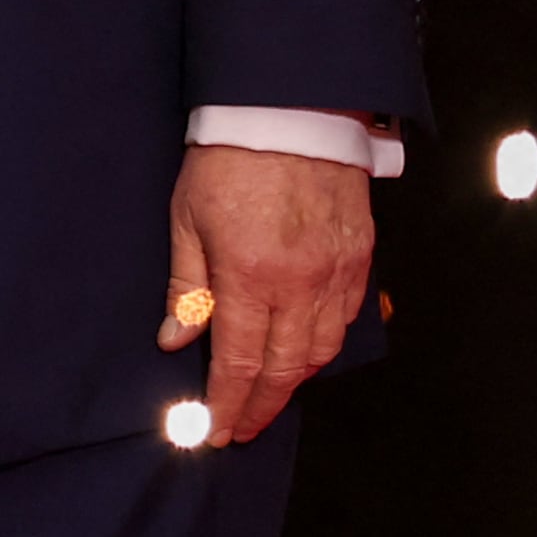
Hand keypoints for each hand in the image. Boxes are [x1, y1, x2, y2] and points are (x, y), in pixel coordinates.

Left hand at [159, 141, 372, 446]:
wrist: (288, 106)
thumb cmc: (228, 158)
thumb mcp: (187, 217)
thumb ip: (186, 285)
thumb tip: (175, 340)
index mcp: (250, 276)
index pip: (240, 363)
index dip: (229, 404)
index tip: (217, 430)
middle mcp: (300, 284)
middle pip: (286, 368)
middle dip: (263, 406)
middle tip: (244, 427)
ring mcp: (337, 271)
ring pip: (323, 349)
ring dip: (297, 379)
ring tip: (271, 393)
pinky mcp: (361, 254)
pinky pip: (350, 316)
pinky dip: (329, 343)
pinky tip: (309, 350)